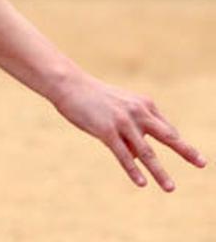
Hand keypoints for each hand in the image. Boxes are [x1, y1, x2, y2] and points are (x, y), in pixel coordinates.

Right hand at [52, 73, 206, 190]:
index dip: (176, 143)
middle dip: (185, 151)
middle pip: (167, 136)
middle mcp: (137, 112)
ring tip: (170, 188)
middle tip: (202, 163)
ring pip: (146, 152)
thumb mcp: (118, 107)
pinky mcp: (106, 131)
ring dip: (159, 172)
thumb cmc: (92, 96)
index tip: (191, 155)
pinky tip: (141, 183)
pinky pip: (123, 155)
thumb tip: (138, 156)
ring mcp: (122, 122)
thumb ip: (132, 130)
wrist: (69, 84)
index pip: (165, 128)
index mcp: (143, 104)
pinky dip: (133, 170)